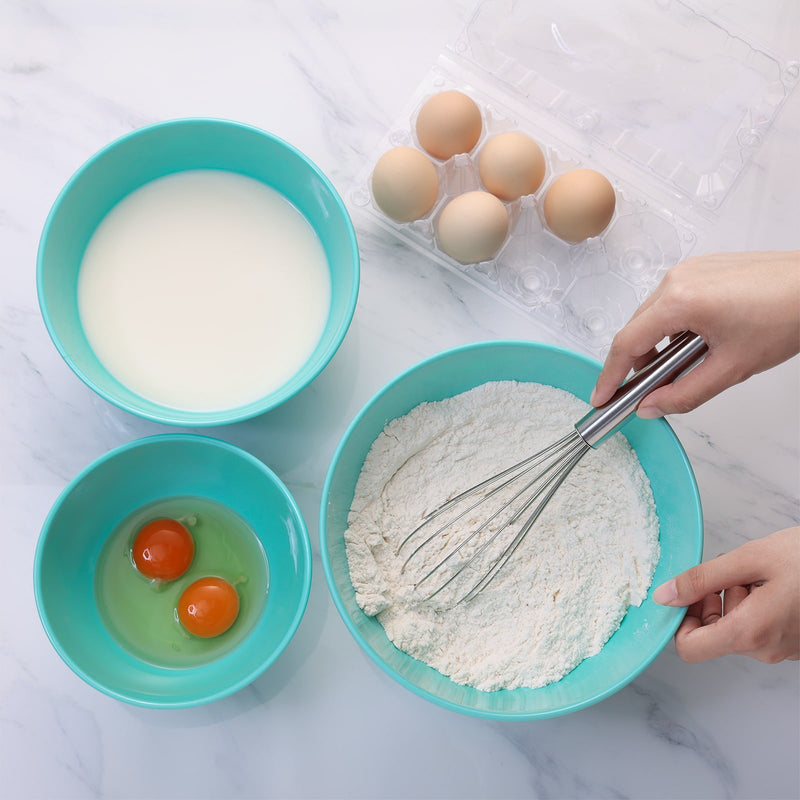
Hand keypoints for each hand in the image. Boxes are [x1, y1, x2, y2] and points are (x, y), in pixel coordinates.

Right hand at [590, 251, 799, 416]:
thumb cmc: (786, 316)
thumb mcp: (731, 368)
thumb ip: (684, 394)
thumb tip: (651, 407)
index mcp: (679, 301)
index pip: (627, 343)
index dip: (610, 375)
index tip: (601, 397)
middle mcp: (677, 279)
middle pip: (636, 328)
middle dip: (636, 362)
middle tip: (646, 390)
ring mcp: (689, 269)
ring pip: (654, 314)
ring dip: (657, 343)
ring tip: (684, 365)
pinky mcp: (703, 267)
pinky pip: (672, 300)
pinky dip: (674, 325)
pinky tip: (698, 341)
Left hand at [653, 527, 799, 662]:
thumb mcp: (747, 559)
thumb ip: (700, 579)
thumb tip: (664, 596)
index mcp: (750, 632)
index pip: (689, 648)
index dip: (680, 620)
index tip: (689, 593)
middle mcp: (765, 649)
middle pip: (713, 633)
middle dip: (713, 599)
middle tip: (735, 571)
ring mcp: (782, 649)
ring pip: (736, 627)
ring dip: (736, 597)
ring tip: (759, 573)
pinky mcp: (793, 643)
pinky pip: (758, 627)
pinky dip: (755, 603)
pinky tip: (773, 583)